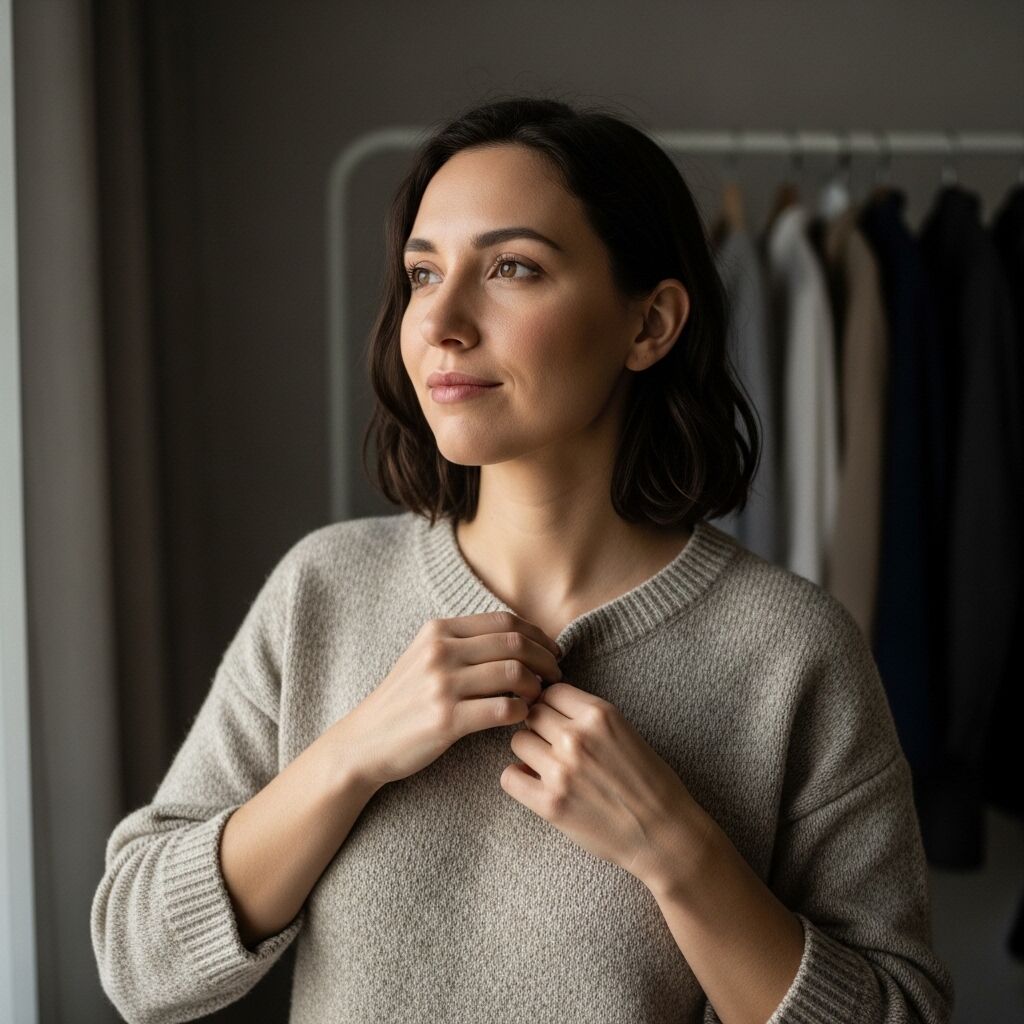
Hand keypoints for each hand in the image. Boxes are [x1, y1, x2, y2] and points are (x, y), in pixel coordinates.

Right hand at [337, 611, 561, 788]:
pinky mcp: (446, 720)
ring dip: (537, 685)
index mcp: (437, 631)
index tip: (551, 650)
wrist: (364, 741)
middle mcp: (440, 652)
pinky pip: (503, 708)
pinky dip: (522, 711)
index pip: (504, 621)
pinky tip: (521, 716)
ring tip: (540, 696)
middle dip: (545, 658)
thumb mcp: (423, 657)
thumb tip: (517, 637)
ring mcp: (442, 685)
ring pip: (514, 673)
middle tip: (556, 673)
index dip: (537, 634)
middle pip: (514, 643)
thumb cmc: (402, 701)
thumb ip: (462, 643)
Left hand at [500, 681, 715, 892]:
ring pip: (518, 741)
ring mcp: (561, 770)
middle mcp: (577, 737)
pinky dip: (518, 778)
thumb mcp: (625, 731)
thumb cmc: (650, 783)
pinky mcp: (550, 803)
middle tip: (552, 745)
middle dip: (539, 727)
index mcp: (599, 714)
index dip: (552, 705)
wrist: (665, 834)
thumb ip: (587, 718)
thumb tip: (545, 710)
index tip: (557, 719)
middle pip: (532, 714)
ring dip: (529, 752)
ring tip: (548, 766)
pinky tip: (533, 784)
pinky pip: (510, 777)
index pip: (551, 691)